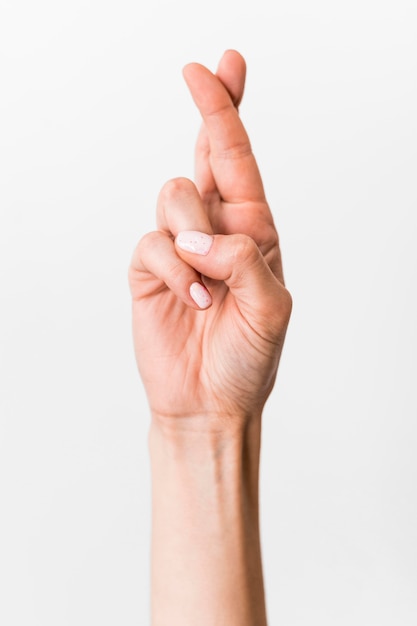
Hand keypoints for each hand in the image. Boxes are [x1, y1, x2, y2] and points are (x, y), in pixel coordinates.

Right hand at [129, 50, 290, 426]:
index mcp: (253, 230)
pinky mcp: (150, 269)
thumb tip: (202, 235)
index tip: (217, 66)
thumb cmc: (249, 357)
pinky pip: (151, 243)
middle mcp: (216, 230)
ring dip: (192, 236)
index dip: (227, 109)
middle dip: (207, 124)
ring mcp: (180, 248)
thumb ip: (247, 260)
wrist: (210, 401)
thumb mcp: (271, 309)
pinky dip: (173, 269)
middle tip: (201, 101)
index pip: (238, 159)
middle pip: (202, 158)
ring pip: (173, 197)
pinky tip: (192, 299)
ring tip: (209, 286)